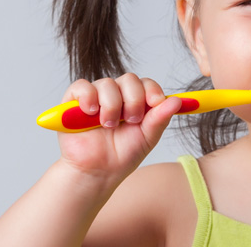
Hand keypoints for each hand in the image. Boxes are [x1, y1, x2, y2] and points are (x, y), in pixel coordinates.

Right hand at [56, 73, 181, 184]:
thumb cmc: (122, 156)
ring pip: (107, 83)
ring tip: (108, 125)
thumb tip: (177, 101)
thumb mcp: (147, 138)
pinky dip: (88, 97)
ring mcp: (95, 97)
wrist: (98, 172)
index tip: (156, 103)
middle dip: (133, 99)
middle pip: (129, 79)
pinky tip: (92, 112)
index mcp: (135, 101)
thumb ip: (160, 118)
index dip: (152, 90)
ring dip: (111, 105)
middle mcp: (116, 95)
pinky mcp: (73, 102)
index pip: (145, 83)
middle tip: (131, 120)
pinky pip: (82, 86)